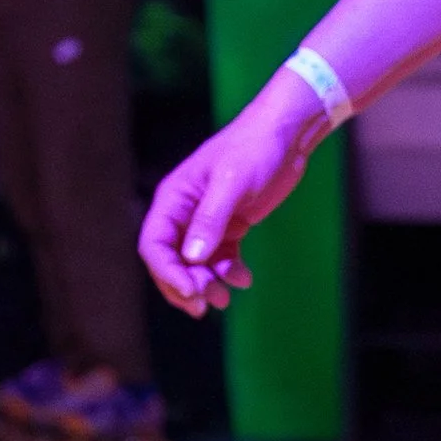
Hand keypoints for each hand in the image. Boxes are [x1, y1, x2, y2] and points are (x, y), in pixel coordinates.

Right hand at [139, 77, 330, 315]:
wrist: (286, 135)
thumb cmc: (255, 150)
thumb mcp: (232, 183)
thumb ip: (211, 221)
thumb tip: (192, 259)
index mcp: (174, 199)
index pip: (154, 244)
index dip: (167, 272)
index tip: (191, 292)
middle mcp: (184, 212)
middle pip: (171, 260)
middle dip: (185, 285)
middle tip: (207, 305)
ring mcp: (208, 221)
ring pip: (196, 264)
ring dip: (207, 284)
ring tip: (225, 296)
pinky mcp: (231, 225)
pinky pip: (221, 258)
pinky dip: (229, 272)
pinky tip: (244, 279)